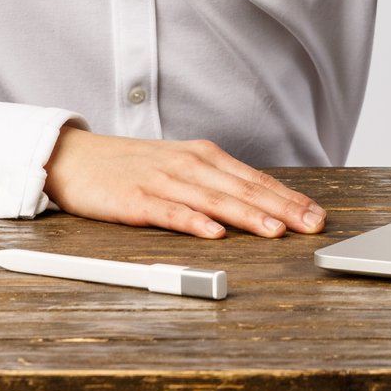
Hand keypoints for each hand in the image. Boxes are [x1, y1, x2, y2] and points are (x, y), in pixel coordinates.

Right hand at [41, 126, 327, 238]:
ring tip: (276, 230)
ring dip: (247, 215)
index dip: (288, 197)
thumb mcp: (178, 166)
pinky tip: (214, 233)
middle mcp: (188, 165)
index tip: (316, 214)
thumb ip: (213, 183)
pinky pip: (170, 212)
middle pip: (242, 189)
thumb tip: (256, 203)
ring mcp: (163, 181)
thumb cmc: (129, 165)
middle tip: (312, 224)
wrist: (74, 157)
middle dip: (281, 208)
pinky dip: (194, 222)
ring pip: (214, 200)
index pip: (254, 179)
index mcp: (202, 156)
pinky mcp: (136, 199)